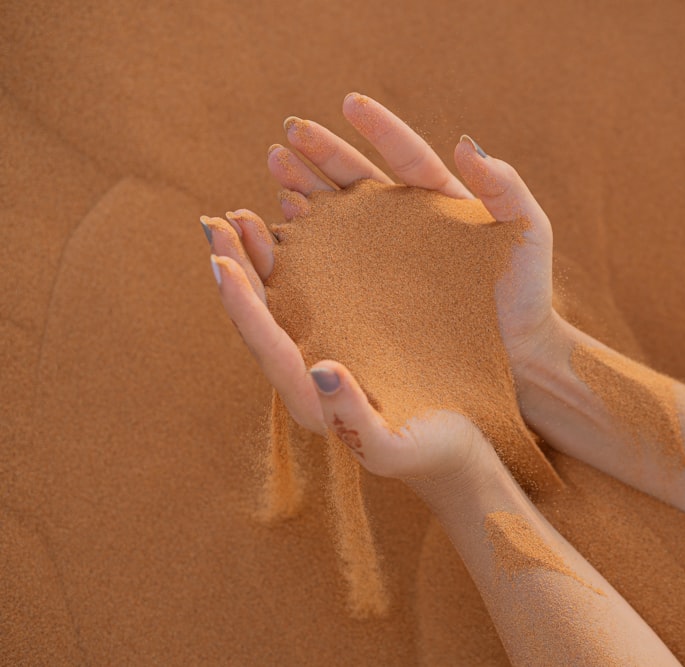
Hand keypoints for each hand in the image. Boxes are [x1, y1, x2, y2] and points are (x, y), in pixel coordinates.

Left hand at [205, 220, 493, 485]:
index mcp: (309, 398)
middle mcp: (307, 372)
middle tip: (219, 221)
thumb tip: (320, 371)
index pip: (265, 343)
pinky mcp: (349, 336)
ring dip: (261, 257)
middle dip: (238, 267)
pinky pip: (313, 294)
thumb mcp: (391, 446)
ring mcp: (326, 351)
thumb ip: (352, 415)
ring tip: (248, 215)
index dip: (241, 303)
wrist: (454, 455)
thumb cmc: (426, 454)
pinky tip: (305, 227)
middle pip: (261, 316)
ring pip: (282, 300)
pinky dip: (301, 259)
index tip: (220, 259)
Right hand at [266, 93, 560, 378]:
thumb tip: (464, 143)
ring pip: (340, 217)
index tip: (348, 103)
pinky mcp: (378, 296)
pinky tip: (281, 232)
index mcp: (442, 201)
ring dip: (307, 193)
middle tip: (286, 138)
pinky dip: (309, 246)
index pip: (406, 156)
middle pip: (360, 181)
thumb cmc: (528, 291)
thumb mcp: (528, 230)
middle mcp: (410, 225)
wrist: (522, 355)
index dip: (379, 128)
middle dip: (322, 157)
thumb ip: (505, 186)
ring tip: (275, 173)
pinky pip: (336, 265)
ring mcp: (391, 261)